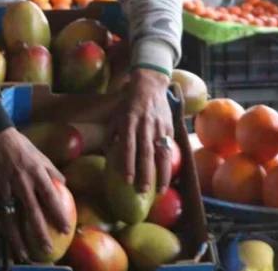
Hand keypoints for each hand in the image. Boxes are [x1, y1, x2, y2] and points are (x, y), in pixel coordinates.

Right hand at [0, 128, 70, 261]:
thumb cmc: (21, 146)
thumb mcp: (41, 155)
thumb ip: (52, 171)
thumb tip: (64, 183)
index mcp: (37, 173)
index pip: (51, 198)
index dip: (58, 214)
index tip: (65, 229)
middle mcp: (23, 182)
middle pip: (33, 212)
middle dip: (41, 232)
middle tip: (48, 248)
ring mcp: (6, 187)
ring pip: (13, 217)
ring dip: (19, 237)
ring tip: (25, 252)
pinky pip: (0, 212)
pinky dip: (4, 227)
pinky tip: (8, 239)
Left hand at [109, 67, 175, 193]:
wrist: (149, 86)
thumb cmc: (128, 105)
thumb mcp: (114, 117)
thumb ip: (110, 137)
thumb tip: (107, 159)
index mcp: (129, 122)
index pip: (128, 146)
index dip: (128, 164)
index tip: (127, 181)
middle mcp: (145, 125)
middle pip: (145, 153)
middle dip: (144, 174)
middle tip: (142, 192)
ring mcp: (159, 127)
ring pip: (162, 154)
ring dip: (161, 174)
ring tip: (160, 191)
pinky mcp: (169, 128)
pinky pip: (170, 149)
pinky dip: (169, 164)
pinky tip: (168, 177)